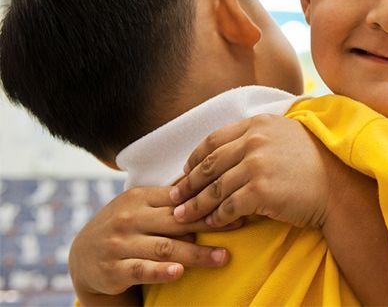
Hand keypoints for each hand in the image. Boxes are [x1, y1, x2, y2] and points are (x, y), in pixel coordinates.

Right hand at [69, 186, 238, 297]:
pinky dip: (161, 272)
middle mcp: (129, 218)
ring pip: (164, 248)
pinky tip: (179, 274)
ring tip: (222, 257)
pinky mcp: (113, 270)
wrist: (83, 255)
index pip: (180, 198)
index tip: (237, 203)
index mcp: (140, 197)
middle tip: (239, 225)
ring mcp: (120, 244)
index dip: (209, 201)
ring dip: (196, 254)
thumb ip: (171, 197)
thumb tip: (213, 179)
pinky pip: (141, 270)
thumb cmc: (126, 225)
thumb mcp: (142, 205)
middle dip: (210, 224)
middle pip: (177, 221)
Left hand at [169, 114, 337, 228]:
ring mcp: (257, 165)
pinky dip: (216, 217)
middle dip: (187, 184)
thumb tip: (232, 148)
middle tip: (174, 198)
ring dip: (195, 205)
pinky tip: (211, 224)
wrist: (339, 186)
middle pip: (209, 165)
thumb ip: (260, 135)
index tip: (185, 173)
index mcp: (258, 124)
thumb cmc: (315, 164)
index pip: (214, 140)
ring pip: (214, 188)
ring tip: (182, 217)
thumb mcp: (288, 135)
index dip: (195, 159)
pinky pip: (228, 207)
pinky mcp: (260, 191)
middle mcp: (255, 140)